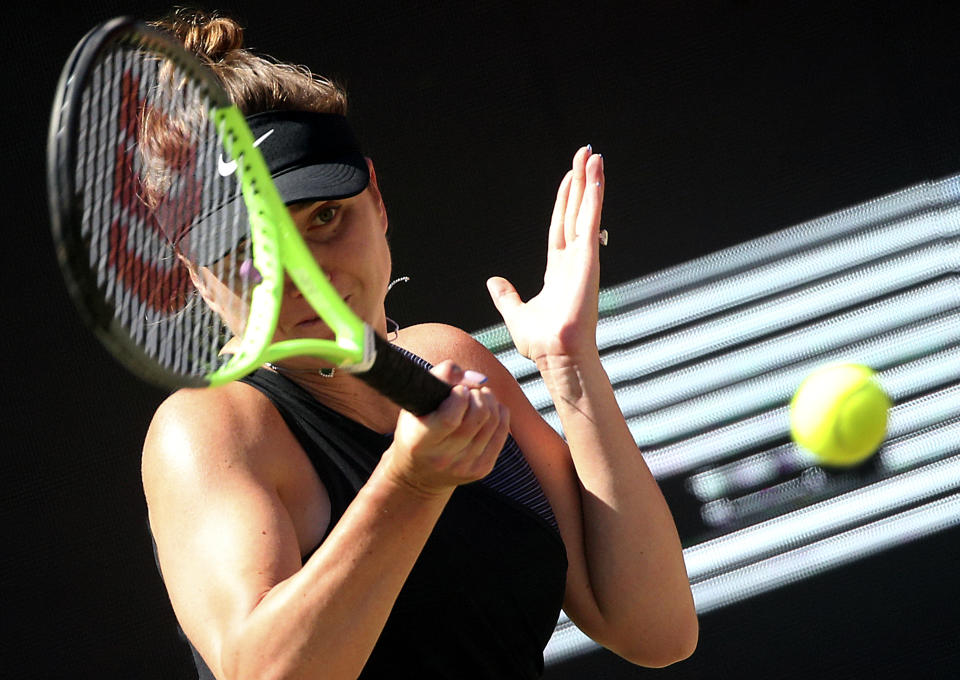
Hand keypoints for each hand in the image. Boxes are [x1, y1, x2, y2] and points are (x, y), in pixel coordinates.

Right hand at [384, 361, 509, 496]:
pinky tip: (489, 408)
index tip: (457, 389)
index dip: (460, 395)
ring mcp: (464, 467)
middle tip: (470, 391)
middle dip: (478, 395)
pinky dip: (500, 413)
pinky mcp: (481, 469)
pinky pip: (502, 432)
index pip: (450, 418)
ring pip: (493, 422)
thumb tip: (478, 378)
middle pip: (478, 416)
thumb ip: (440, 378)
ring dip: (489, 401)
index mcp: (420, 442)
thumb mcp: (414, 403)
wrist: (417, 475)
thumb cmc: (415, 430)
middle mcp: (442, 458)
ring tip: (479, 396)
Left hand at [486, 146, 604, 364]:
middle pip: (577, 212)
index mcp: (559, 270)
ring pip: (586, 211)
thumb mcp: (516, 313)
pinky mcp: (588, 259)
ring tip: (594, 155)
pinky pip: (590, 221)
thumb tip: (493, 282)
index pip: (562, 227)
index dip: (565, 201)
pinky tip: (596, 176)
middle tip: (586, 154)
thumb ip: (506, 296)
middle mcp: (574, 259)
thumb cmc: (541, 342)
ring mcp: (583, 258)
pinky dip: (594, 198)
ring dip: (590, 182)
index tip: (570, 179)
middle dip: (581, 183)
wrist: (556, 355)